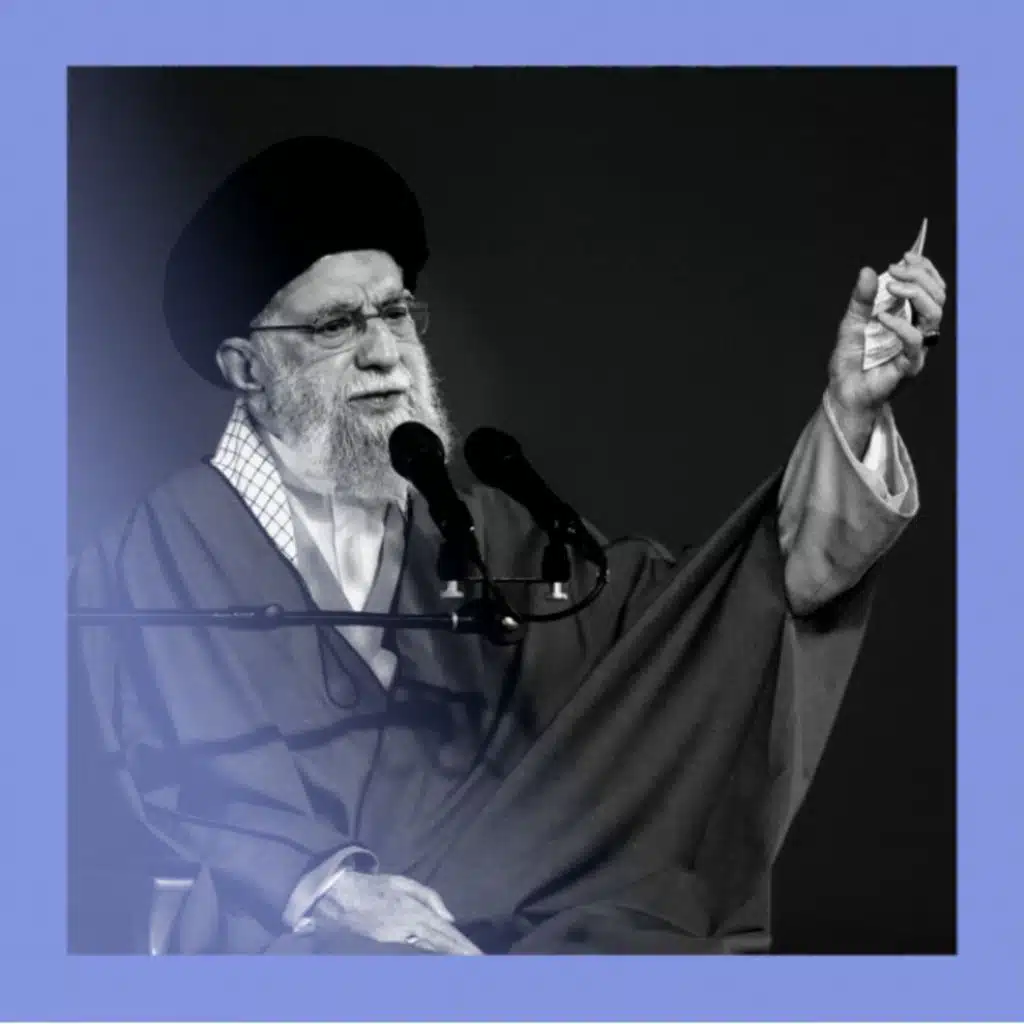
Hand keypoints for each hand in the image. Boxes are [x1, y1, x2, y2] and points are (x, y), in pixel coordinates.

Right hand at [308, 870, 482, 954]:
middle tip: (481, 965)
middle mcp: (409, 928)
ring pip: (430, 950)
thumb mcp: (403, 882)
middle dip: (461, 955)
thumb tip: (450, 918)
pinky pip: (416, 950)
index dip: (462, 945)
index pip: (445, 932)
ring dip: (449, 957)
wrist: (341, 898)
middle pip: (440, 945)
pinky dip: (431, 955)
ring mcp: (398, 939)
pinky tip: (442, 960)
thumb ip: (428, 897)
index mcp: (415, 912)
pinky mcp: (388, 944)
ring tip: (468, 965)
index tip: (479, 956)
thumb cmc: (375, 886)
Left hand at [827, 253, 946, 439]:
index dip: (923, 268)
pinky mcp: (910, 365)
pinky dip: (900, 325)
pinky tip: (882, 317)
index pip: (931, 287)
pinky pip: (915, 341)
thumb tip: (868, 271)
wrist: (843, 393)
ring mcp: (916, 348)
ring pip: (934, 314)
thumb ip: (861, 300)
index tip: (904, 257)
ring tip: (892, 286)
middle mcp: (918, 331)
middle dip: (919, 276)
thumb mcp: (851, 324)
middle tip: (894, 270)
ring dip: (916, 293)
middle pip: (937, 296)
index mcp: (909, 318)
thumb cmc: (850, 361)